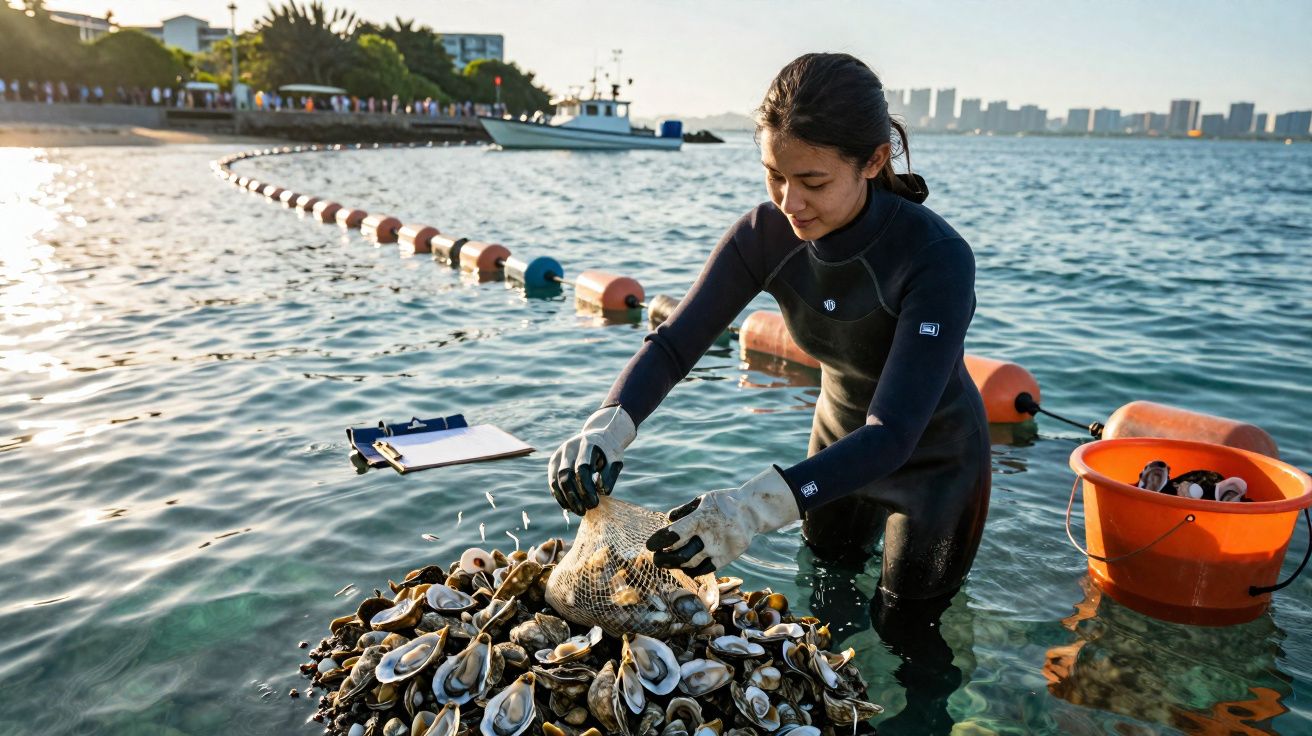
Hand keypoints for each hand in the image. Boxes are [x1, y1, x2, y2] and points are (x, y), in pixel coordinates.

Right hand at [547, 405, 635, 514]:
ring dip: (565, 498)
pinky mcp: (554, 461)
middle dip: (573, 496)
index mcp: (586, 444)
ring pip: (556, 480)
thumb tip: (602, 492)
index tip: (594, 503)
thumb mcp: (615, 460)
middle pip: (565, 475)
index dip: (586, 488)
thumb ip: (610, 476)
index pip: (582, 468)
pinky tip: (568, 506)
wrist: (599, 435)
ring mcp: (559, 454)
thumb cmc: (610, 452)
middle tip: (583, 511)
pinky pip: (552, 481)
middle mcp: (569, 447)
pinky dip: (558, 495)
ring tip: (576, 511)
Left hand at [645, 466, 800, 576]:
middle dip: (665, 558)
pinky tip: (685, 566)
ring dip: (676, 565)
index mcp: (702, 518)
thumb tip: (667, 520)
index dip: (659, 541)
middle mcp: (711, 535)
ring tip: (668, 562)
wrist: (753, 510)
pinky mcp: (728, 557)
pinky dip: (692, 570)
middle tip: (656, 559)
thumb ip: (684, 511)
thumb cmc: (723, 503)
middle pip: (681, 554)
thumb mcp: (703, 499)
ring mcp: (720, 548)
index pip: (675, 533)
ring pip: (692, 564)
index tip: (650, 545)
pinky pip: (706, 569)